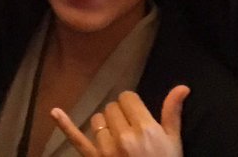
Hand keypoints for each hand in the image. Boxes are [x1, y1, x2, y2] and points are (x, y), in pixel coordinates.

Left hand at [52, 87, 186, 156]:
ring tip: (117, 140)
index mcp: (145, 129)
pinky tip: (55, 112)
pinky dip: (65, 125)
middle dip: (119, 115)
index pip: (127, 98)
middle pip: (112, 107)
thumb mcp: (174, 142)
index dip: (131, 104)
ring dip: (105, 126)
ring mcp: (107, 150)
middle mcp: (124, 136)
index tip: (136, 114)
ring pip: (98, 120)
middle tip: (130, 131)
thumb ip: (172, 113)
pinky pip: (77, 140)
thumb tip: (182, 87)